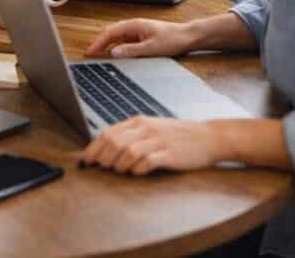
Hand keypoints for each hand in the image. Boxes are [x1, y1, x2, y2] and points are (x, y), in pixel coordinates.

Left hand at [81, 116, 221, 174]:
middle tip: (101, 168)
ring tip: (121, 171)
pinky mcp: (170, 154)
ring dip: (119, 165)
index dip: (94, 148)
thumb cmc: (177, 135)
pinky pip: (147, 162)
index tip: (86, 160)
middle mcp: (146, 129)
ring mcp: (158, 141)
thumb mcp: (152, 129)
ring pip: (128, 152)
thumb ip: (131, 136)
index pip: (108, 133)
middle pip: (114, 142)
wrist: (208, 137)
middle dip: (103, 157)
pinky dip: (138, 169)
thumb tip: (105, 150)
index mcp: (139, 122)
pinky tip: (137, 172)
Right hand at [85, 18, 197, 58]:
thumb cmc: (173, 40)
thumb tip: (113, 53)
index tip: (89, 52)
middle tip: (89, 55)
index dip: (97, 43)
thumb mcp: (151, 48)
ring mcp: (136, 31)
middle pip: (109, 33)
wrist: (188, 37)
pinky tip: (113, 55)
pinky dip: (115, 47)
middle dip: (98, 43)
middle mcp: (132, 26)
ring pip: (115, 37)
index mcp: (133, 25)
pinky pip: (123, 42)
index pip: (109, 33)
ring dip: (106, 45)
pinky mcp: (140, 37)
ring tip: (97, 55)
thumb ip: (131, 51)